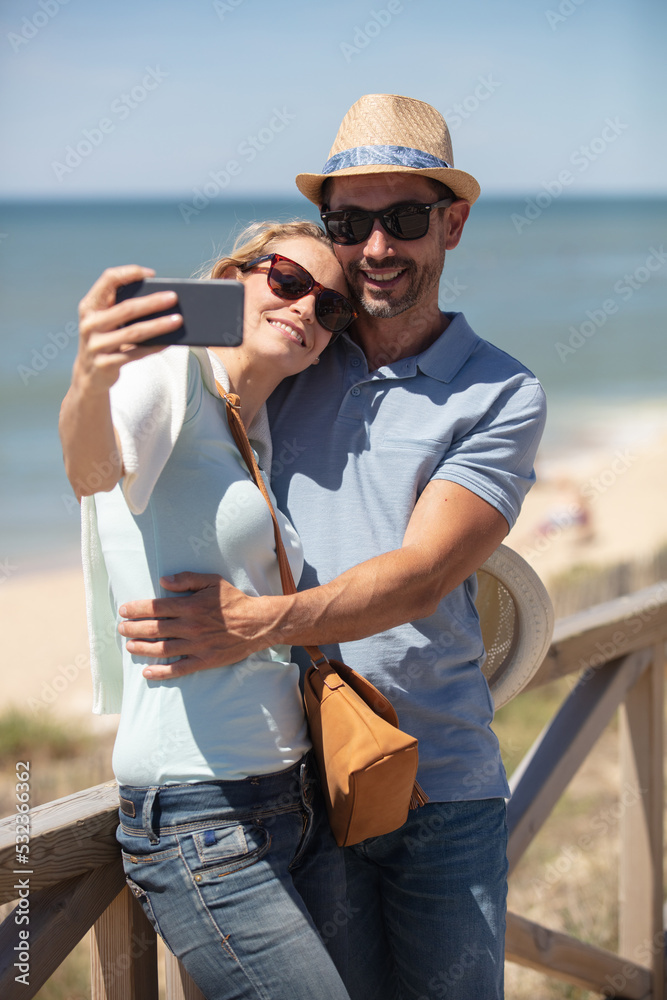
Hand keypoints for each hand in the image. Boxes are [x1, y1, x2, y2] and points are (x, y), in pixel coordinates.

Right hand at [75, 265, 182, 392]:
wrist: (89, 377)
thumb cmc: (105, 341)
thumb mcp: (105, 321)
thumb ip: (121, 308)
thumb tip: (161, 300)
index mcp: (89, 306)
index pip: (108, 280)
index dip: (130, 273)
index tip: (152, 274)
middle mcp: (89, 324)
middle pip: (126, 308)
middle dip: (152, 302)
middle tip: (174, 297)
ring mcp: (96, 345)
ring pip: (134, 332)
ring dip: (158, 325)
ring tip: (178, 320)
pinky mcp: (105, 364)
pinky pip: (136, 353)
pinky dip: (154, 347)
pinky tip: (169, 342)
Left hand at [117, 572, 278, 679]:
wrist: (257, 624)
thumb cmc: (234, 601)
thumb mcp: (213, 581)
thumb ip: (187, 579)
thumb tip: (162, 581)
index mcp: (190, 606)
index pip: (155, 608)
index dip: (136, 609)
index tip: (124, 610)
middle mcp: (190, 627)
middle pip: (153, 629)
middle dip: (133, 629)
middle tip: (121, 629)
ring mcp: (196, 646)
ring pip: (161, 650)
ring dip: (141, 649)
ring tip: (129, 646)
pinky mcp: (204, 661)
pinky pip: (178, 669)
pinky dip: (160, 672)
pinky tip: (147, 672)